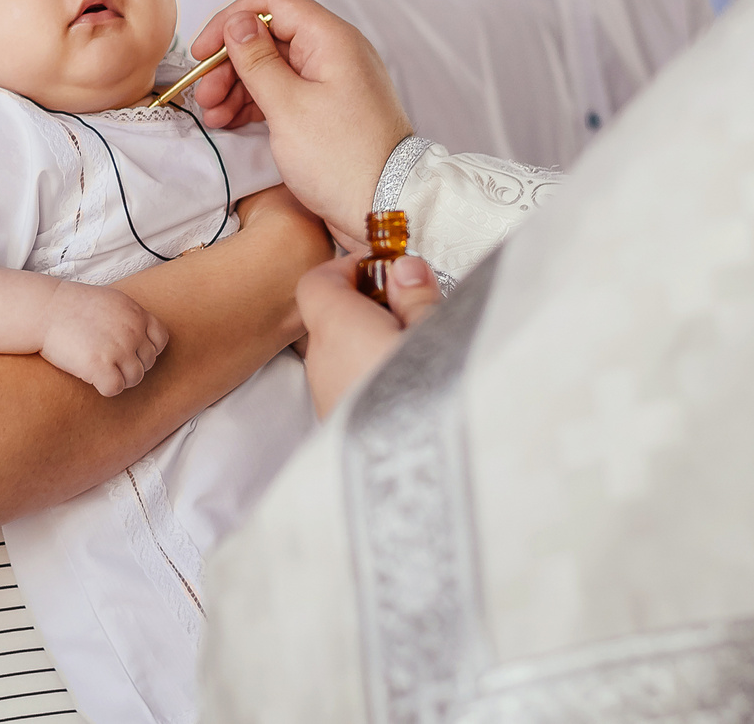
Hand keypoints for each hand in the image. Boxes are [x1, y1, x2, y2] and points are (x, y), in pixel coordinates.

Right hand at [40, 282, 169, 396]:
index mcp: (137, 313)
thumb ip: (129, 317)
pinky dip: (105, 387)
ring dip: (119, 378)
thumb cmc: (71, 305)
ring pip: (135, 378)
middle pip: (147, 362)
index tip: (129, 352)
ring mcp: (119, 349)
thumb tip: (139, 336)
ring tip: (99, 369)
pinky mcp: (100, 366)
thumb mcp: (110, 301)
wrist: (44, 309)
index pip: (160, 340)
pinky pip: (115, 388)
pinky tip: (92, 376)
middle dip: (130, 365)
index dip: (146, 349)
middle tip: (108, 361)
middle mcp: (133, 331)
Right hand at [187, 0, 412, 242]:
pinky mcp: (328, 109)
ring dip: (238, 86)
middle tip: (204, 94)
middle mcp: (334, 53)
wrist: (384, 208)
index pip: (273, 4)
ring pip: (274, 67)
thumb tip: (237, 23)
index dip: (231, 21)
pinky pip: (285, 92)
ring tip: (213, 115)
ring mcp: (332, 82)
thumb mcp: (288, 106)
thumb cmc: (342, 159)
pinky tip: (231, 121)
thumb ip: (257, 60)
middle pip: (270, 38)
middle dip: (231, 63)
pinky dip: (256, 103)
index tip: (203, 50)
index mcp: (331, 39)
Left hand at [297, 253, 441, 419]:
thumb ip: (416, 297)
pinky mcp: (337, 431)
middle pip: (329, 318)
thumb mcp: (437, 333)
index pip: (317, 281)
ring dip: (369, 346)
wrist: (418, 484)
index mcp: (338, 327)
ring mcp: (326, 400)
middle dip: (367, 308)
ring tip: (419, 353)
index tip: (387, 271)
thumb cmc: (430, 396)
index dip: (348, 268)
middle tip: (414, 311)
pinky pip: (347, 388)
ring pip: (338, 356)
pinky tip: (410, 389)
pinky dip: (369, 378)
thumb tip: (402, 268)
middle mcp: (321, 361)